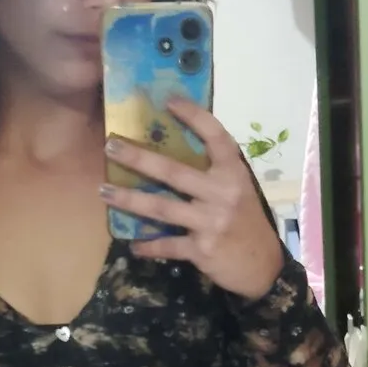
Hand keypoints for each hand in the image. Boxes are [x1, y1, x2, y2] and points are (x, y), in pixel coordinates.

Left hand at [100, 98, 283, 300]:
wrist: (263, 266)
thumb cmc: (246, 222)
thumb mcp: (239, 190)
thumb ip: (213, 174)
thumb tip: (170, 150)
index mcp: (234, 174)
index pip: (216, 137)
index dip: (195, 116)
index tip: (169, 100)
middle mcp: (223, 194)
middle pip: (174, 171)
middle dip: (139, 158)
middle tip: (110, 146)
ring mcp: (211, 222)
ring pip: (161, 208)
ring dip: (129, 199)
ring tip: (104, 191)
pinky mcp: (202, 249)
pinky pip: (166, 245)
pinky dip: (148, 245)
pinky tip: (133, 244)